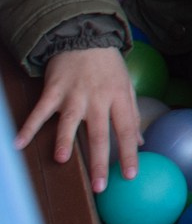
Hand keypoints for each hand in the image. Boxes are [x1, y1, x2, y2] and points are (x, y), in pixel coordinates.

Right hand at [14, 47, 139, 192]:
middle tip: (100, 185)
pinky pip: (40, 110)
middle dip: (100, 160)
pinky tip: (18, 143)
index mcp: (119, 97)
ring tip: (61, 160)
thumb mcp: (127, 86)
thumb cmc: (109, 67)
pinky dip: (29, 126)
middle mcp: (98, 98)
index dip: (129, 153)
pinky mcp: (54, 90)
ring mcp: (74, 94)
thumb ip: (131, 114)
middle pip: (99, 132)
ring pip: (69, 120)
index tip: (131, 175)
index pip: (127, 129)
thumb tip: (141, 141)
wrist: (87, 37)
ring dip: (64, 140)